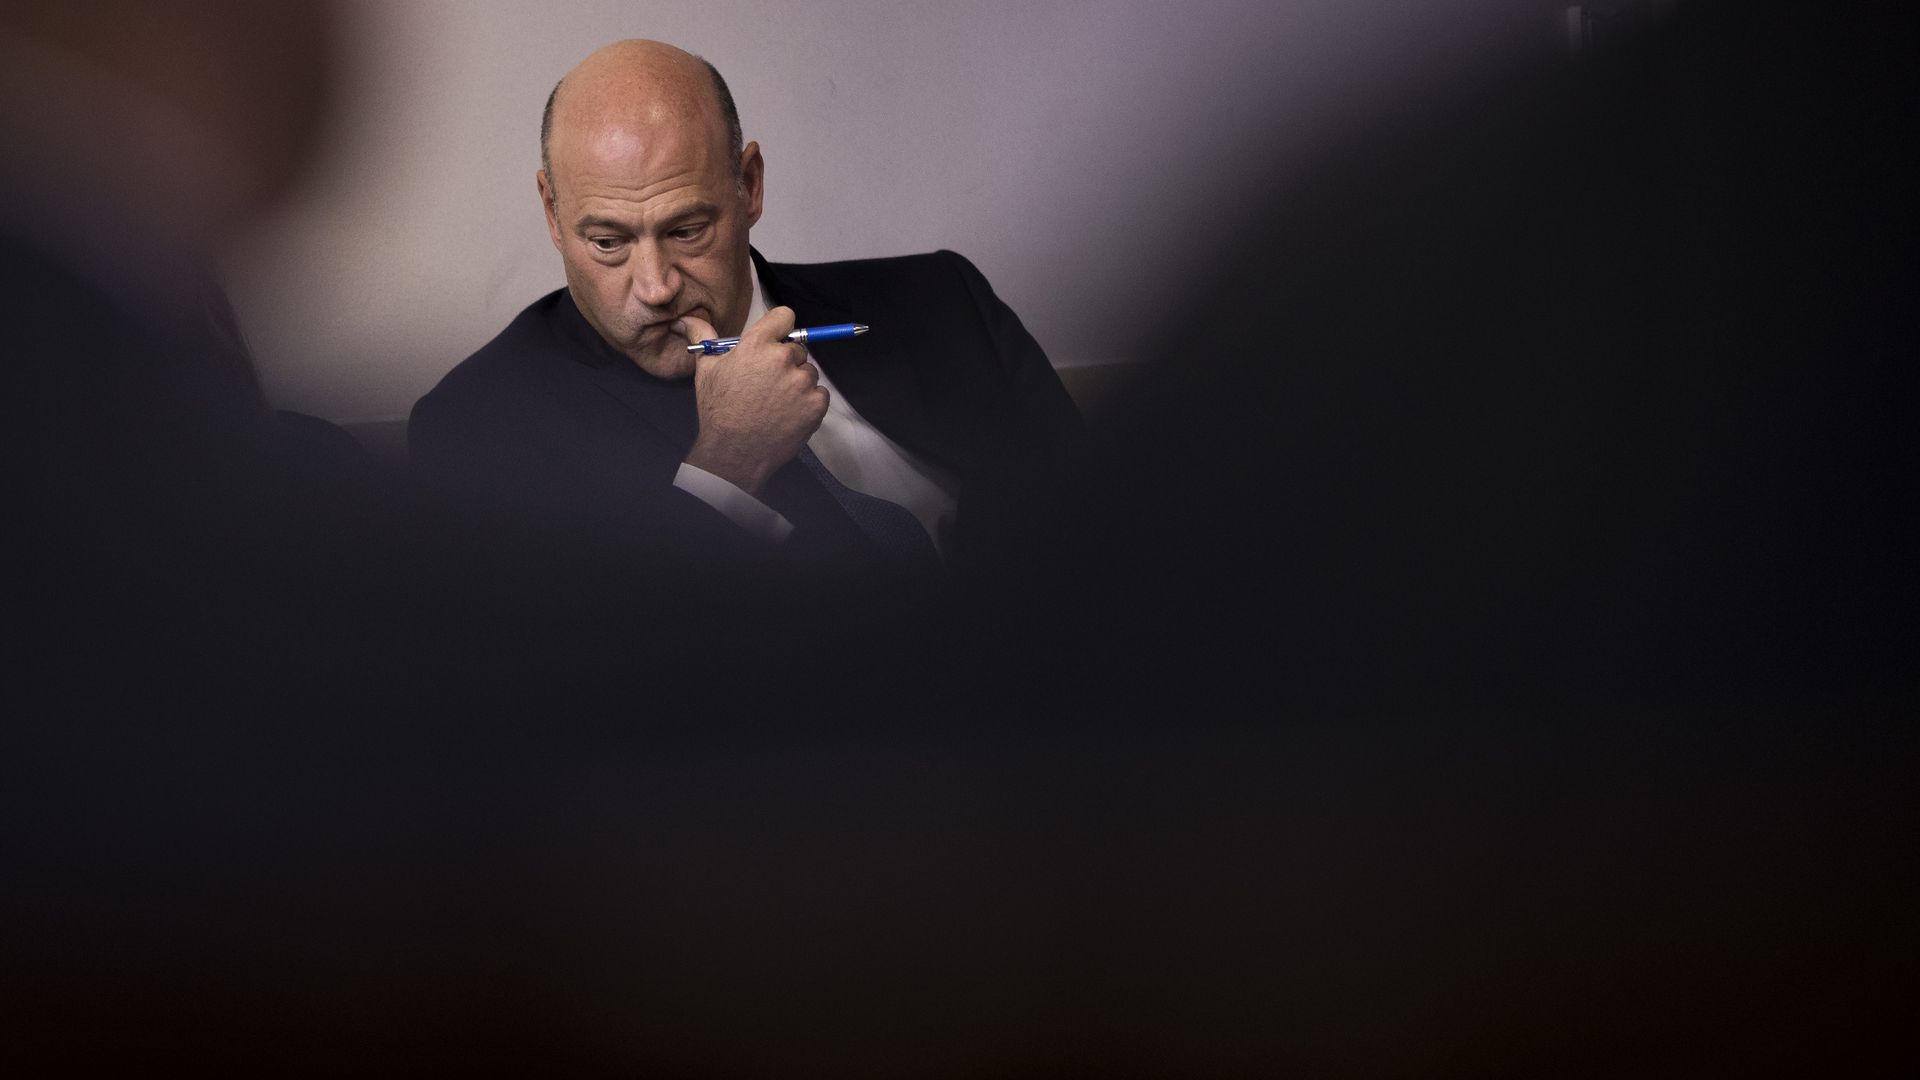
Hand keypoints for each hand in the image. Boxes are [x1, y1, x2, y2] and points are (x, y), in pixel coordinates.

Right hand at [680, 307, 828, 495]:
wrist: (734, 451)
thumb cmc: (718, 410)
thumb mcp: (706, 370)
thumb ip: (704, 338)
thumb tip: (688, 319)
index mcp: (757, 344)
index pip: (784, 316)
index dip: (780, 327)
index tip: (776, 340)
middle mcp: (783, 358)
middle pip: (797, 349)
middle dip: (786, 362)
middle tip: (768, 384)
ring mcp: (802, 381)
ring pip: (808, 373)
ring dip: (798, 383)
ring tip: (776, 402)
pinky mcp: (816, 403)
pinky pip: (819, 394)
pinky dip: (808, 402)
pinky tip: (788, 413)